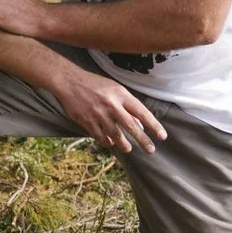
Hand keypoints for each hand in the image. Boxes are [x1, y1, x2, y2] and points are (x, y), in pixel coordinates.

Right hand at [53, 68, 167, 153]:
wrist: (69, 81)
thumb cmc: (95, 85)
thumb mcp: (115, 89)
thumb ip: (127, 105)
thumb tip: (140, 124)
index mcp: (121, 94)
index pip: (141, 112)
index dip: (153, 125)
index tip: (162, 136)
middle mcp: (111, 104)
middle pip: (131, 126)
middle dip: (142, 140)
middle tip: (151, 150)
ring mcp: (98, 114)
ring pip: (115, 135)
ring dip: (124, 144)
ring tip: (129, 149)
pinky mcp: (86, 121)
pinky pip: (100, 136)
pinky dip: (107, 141)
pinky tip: (111, 143)